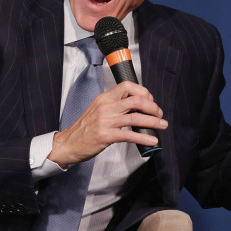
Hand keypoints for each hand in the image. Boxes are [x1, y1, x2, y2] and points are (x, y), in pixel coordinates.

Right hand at [49, 82, 166, 167]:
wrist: (68, 144)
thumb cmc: (84, 128)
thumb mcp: (98, 110)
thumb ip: (114, 105)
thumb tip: (136, 106)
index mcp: (104, 98)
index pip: (127, 86)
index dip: (143, 92)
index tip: (150, 100)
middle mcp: (106, 107)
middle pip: (136, 100)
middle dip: (153, 107)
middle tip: (159, 114)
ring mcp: (105, 121)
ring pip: (136, 118)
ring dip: (153, 122)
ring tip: (162, 125)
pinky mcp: (106, 136)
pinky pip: (130, 135)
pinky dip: (144, 138)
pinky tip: (152, 140)